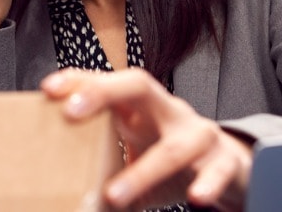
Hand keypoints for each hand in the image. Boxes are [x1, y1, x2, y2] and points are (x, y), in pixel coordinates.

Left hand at [41, 68, 252, 211]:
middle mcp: (170, 111)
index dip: (80, 82)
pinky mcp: (226, 162)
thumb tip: (59, 190)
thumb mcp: (136, 152)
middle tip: (71, 112)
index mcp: (143, 108)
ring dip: (142, 173)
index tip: (48, 89)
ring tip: (113, 196)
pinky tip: (195, 199)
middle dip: (104, 92)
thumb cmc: (172, 157)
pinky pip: (217, 171)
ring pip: (173, 147)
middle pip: (140, 85)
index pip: (109, 82)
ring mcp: (200, 134)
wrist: (232, 168)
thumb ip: (103, 162)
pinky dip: (206, 185)